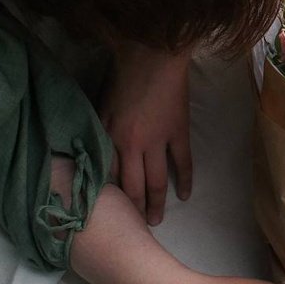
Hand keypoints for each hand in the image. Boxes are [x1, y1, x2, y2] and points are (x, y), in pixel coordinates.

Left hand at [99, 42, 191, 224]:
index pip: (110, 176)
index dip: (110, 196)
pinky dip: (185, 179)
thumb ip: (101, 132)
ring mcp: (160, 141)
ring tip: (156, 220)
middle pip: (133, 186)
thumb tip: (98, 155)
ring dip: (157, 202)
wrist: (153, 55)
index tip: (108, 212)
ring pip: (157, 180)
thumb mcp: (102, 106)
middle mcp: (134, 146)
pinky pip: (184, 161)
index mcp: (112, 138)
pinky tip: (185, 195)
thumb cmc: (123, 76)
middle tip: (135, 227)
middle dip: (133, 209)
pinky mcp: (179, 132)